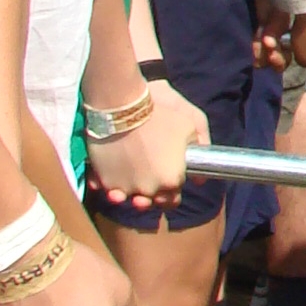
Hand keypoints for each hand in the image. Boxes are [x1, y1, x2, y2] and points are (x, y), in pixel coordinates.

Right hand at [86, 78, 208, 204]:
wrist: (120, 104)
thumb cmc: (160, 112)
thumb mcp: (192, 122)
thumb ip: (201, 148)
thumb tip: (199, 178)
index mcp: (171, 180)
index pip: (173, 198)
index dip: (171, 188)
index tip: (166, 178)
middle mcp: (149, 190)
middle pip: (151, 201)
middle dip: (151, 194)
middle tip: (147, 175)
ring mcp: (125, 188)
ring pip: (129, 198)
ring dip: (129, 191)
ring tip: (128, 174)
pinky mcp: (104, 181)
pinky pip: (108, 188)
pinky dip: (110, 183)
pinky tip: (112, 171)